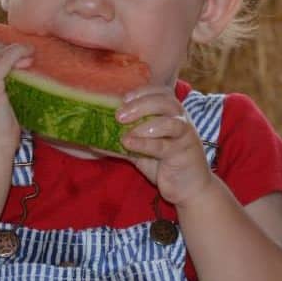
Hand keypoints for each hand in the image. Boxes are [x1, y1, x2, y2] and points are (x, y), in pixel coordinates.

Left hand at [117, 85, 213, 207]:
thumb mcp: (141, 149)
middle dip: (140, 105)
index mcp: (171, 113)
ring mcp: (185, 135)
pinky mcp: (184, 153)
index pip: (160, 92)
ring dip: (145, 124)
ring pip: (169, 121)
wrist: (188, 189)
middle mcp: (181, 119)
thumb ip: (124, 140)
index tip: (124, 98)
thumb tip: (93, 139)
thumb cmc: (164, 164)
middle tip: (119, 115)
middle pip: (164, 101)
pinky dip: (145, 143)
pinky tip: (130, 144)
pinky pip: (164, 146)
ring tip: (126, 133)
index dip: (142, 91)